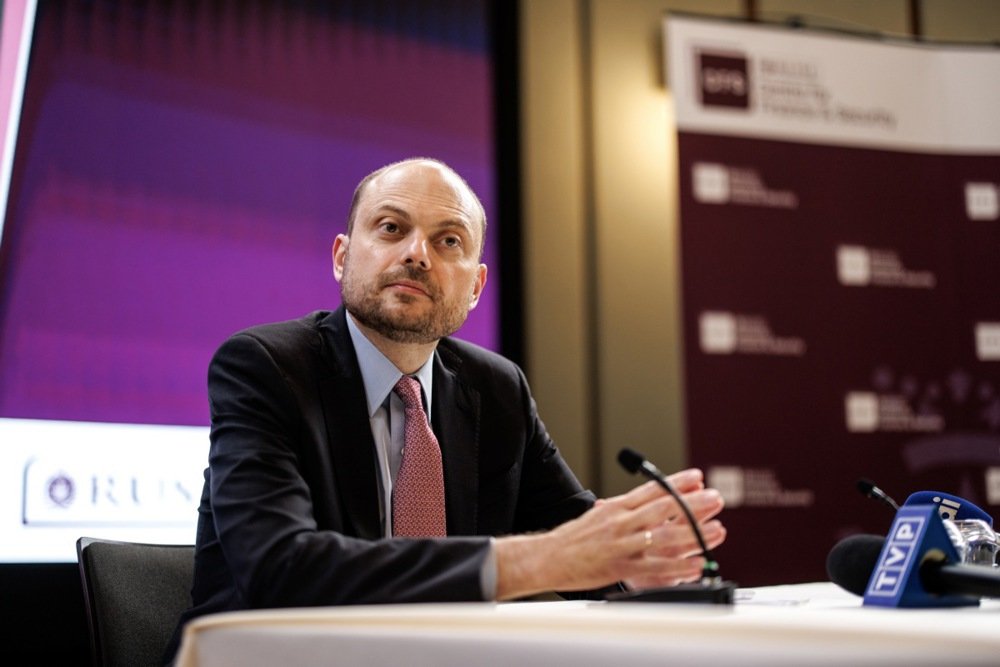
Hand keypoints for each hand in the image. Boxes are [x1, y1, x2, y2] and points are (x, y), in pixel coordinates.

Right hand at [494, 469, 725, 599]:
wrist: (547, 557)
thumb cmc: (572, 539)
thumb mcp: (598, 514)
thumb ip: (623, 509)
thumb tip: (645, 501)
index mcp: (617, 507)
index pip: (652, 489)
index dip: (677, 482)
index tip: (698, 476)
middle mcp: (622, 522)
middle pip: (664, 508)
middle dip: (693, 502)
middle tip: (716, 497)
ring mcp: (622, 544)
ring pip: (664, 535)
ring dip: (694, 532)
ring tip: (717, 529)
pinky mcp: (621, 567)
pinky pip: (655, 567)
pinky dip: (678, 566)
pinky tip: (696, 564)